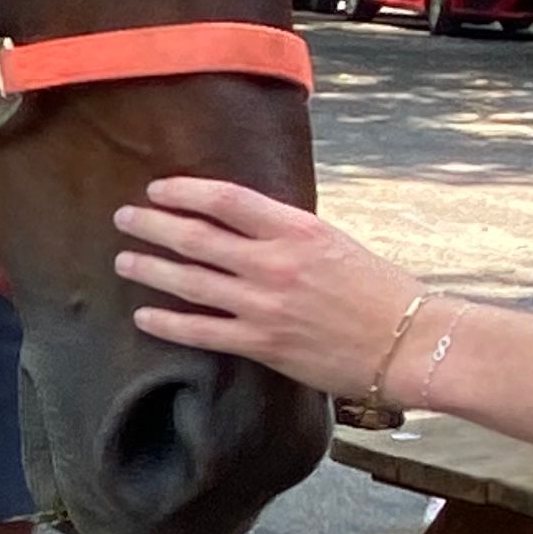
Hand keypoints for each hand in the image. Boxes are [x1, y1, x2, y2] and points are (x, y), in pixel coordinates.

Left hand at [113, 177, 422, 396]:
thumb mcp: (335, 242)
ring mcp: (264, 305)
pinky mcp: (263, 344)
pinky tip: (144, 316)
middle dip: (152, 225)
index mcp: (296, 229)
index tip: (158, 189)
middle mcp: (274, 263)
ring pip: (189, 282)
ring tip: (124, 260)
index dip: (184, 191)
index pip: (224, 200)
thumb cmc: (380, 290)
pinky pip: (201, 332)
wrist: (408, 343)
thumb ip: (288, 233)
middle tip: (123, 218)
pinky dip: (167, 323)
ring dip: (150, 269)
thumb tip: (245, 224)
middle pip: (195, 237)